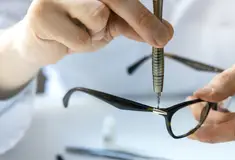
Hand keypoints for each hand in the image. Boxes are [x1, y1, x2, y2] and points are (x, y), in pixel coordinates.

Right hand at [15, 0, 172, 66]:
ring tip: (82, 31)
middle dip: (140, 21)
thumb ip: (136, 25)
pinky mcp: (41, 14)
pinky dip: (79, 45)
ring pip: (97, 16)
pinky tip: (65, 38)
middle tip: (160, 39)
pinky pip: (78, 38)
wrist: (43, 41)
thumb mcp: (112, 24)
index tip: (164, 25)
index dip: (144, 11)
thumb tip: (165, 32)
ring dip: (96, 33)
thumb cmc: (78, 26)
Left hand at [189, 55, 234, 150]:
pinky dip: (228, 127)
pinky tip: (229, 114)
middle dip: (208, 121)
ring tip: (213, 105)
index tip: (191, 125)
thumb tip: (201, 95)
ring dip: (217, 123)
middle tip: (195, 105)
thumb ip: (224, 82)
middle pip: (234, 131)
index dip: (212, 130)